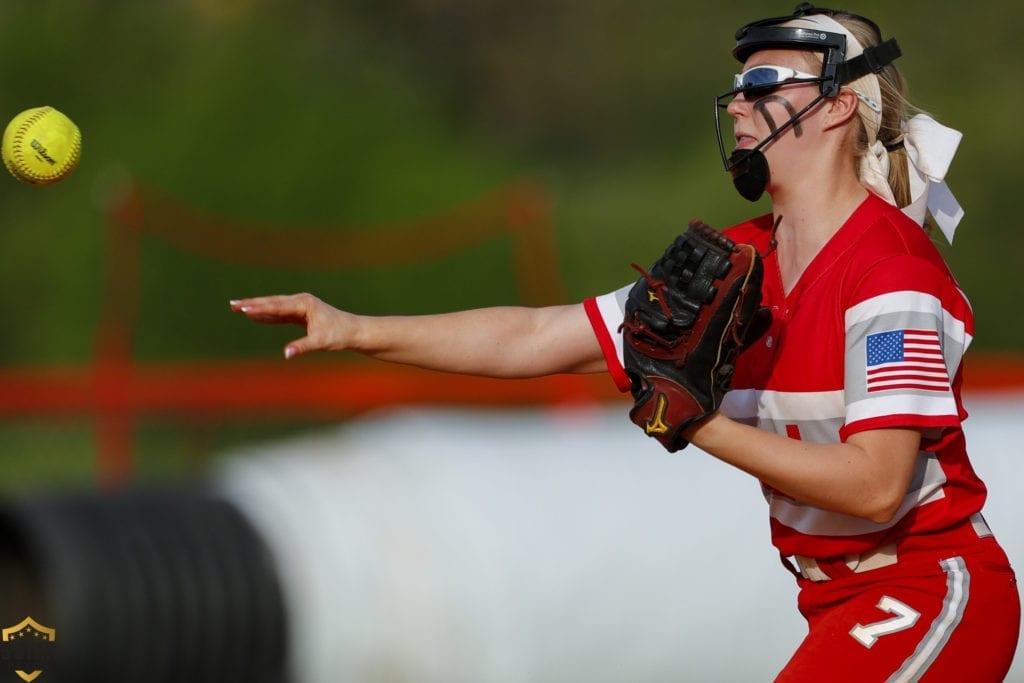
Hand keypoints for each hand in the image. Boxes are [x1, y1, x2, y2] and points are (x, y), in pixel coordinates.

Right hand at [230, 293, 355, 358]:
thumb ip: (302, 347)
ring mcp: (300, 306)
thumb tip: (285, 354)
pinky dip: (267, 315)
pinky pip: (280, 313)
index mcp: (304, 304)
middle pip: (272, 302)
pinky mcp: (300, 314)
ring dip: (257, 307)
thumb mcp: (320, 342)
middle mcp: (301, 301)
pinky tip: (254, 316)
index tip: (244, 309)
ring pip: (274, 306)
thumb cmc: (338, 336)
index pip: (278, 306)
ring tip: (237, 307)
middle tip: (232, 304)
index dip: (260, 308)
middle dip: (252, 304)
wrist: (352, 331)